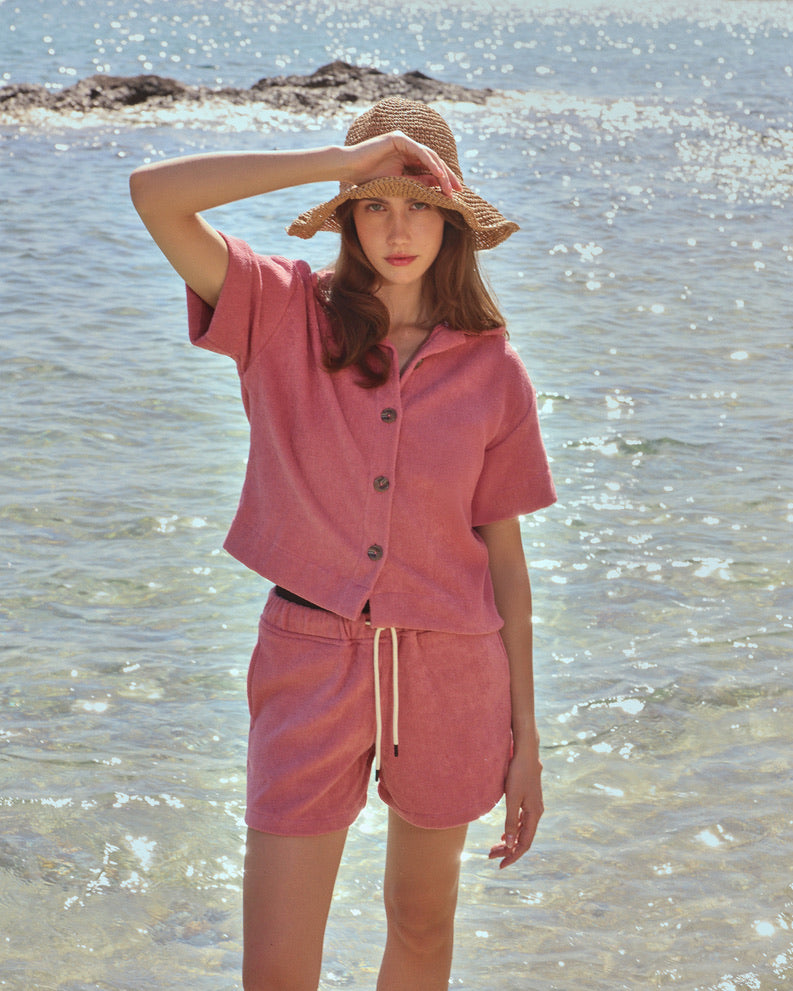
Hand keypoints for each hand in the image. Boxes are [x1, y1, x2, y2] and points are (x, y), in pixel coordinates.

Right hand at [340, 131, 462, 197]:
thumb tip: (437, 186)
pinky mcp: (398, 138)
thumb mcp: (400, 184)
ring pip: (429, 155)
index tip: (454, 194)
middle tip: (457, 190)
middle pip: (433, 161)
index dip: (443, 180)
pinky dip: (429, 162)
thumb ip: (417, 183)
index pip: (430, 168)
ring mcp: (403, 141)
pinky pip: (418, 151)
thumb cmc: (369, 178)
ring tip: (449, 185)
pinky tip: (438, 173)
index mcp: (408, 157)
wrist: (349, 169)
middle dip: (447, 176)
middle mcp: (408, 147)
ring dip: (441, 170)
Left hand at [488, 750, 543, 868]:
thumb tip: (509, 844)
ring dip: (509, 840)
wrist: (525, 753)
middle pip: (522, 839)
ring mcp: (533, 807)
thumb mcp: (512, 798)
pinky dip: (512, 830)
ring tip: (494, 847)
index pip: (524, 843)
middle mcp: (536, 813)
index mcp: (534, 815)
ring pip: (521, 830)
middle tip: (491, 856)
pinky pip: (521, 822)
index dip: (513, 856)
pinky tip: (503, 834)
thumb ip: (511, 821)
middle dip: (507, 850)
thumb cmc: (518, 774)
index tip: (500, 865)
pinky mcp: (528, 800)